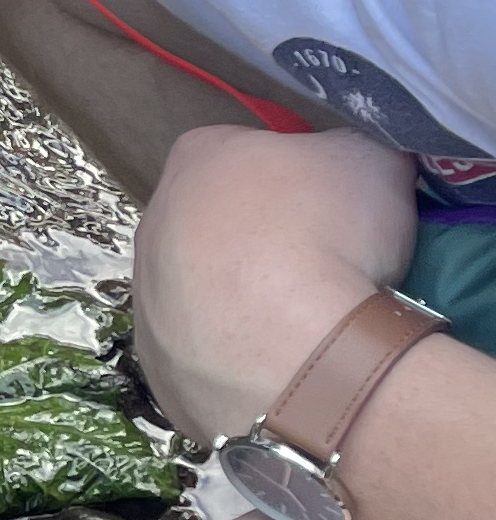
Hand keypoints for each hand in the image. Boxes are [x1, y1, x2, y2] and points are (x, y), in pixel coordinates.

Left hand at [130, 123, 415, 443]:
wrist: (296, 357)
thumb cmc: (327, 238)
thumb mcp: (372, 160)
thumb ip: (357, 150)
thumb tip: (358, 163)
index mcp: (198, 158)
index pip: (247, 152)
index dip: (296, 176)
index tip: (333, 205)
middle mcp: (154, 224)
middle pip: (218, 223)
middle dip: (264, 241)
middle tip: (324, 264)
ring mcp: (148, 302)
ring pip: (204, 293)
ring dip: (246, 304)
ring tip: (307, 325)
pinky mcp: (160, 369)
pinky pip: (206, 356)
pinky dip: (240, 359)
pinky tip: (284, 367)